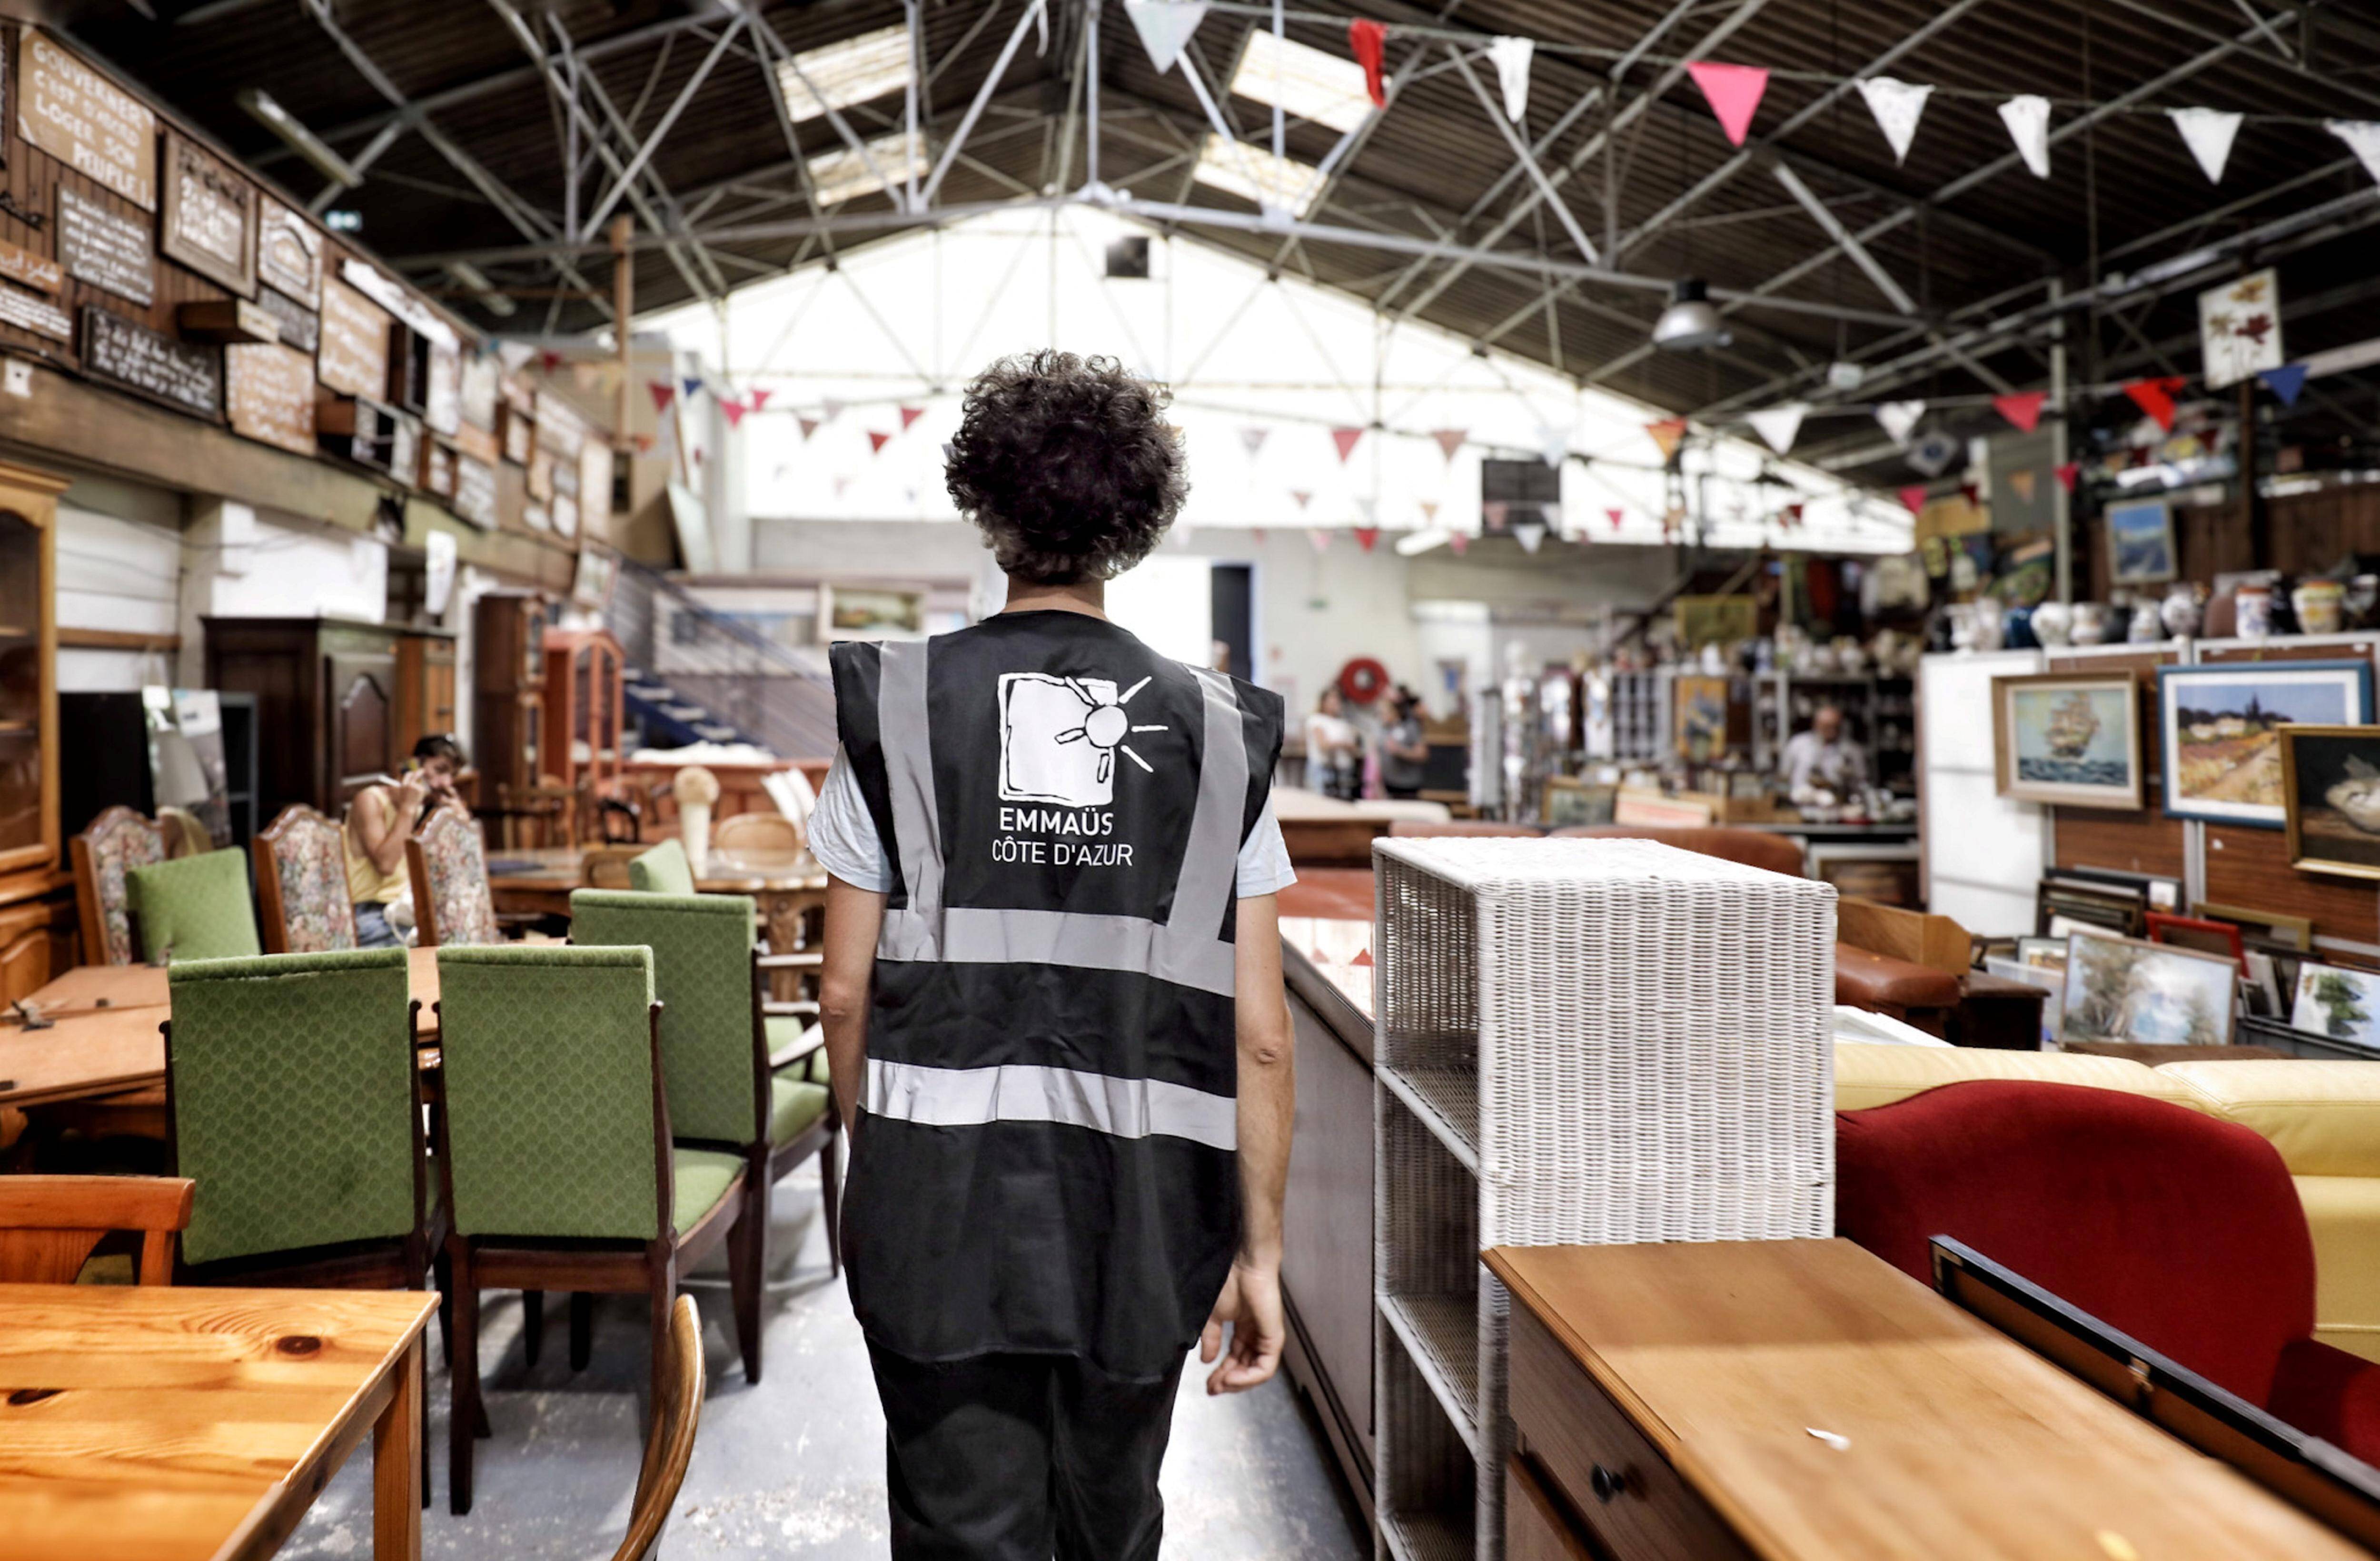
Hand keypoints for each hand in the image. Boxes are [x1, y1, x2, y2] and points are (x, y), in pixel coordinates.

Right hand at [393, 776, 428, 819]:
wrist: (407, 809)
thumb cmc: (403, 803)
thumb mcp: (400, 794)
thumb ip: (403, 786)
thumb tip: (408, 781)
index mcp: (403, 784)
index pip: (408, 775)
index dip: (411, 773)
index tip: (415, 772)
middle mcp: (409, 784)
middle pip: (415, 775)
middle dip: (419, 772)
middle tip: (423, 770)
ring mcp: (416, 787)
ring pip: (419, 784)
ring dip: (418, 789)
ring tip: (415, 796)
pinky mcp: (421, 790)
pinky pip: (422, 789)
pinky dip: (421, 792)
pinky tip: (418, 798)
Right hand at [1199, 1258, 1283, 1393]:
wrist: (1243, 1265)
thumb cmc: (1228, 1281)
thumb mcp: (1213, 1316)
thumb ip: (1210, 1339)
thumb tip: (1207, 1360)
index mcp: (1243, 1330)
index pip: (1235, 1360)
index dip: (1221, 1374)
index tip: (1207, 1384)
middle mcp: (1256, 1336)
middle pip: (1245, 1368)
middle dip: (1227, 1382)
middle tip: (1212, 1389)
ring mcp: (1267, 1338)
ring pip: (1256, 1373)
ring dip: (1237, 1383)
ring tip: (1220, 1385)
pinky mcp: (1274, 1338)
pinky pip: (1265, 1368)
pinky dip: (1249, 1378)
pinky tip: (1231, 1378)